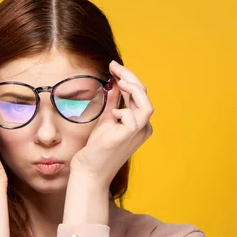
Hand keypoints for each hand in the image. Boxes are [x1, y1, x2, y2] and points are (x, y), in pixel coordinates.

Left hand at [71, 61, 153, 187]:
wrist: (89, 170)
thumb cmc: (97, 148)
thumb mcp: (106, 119)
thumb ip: (113, 102)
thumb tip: (114, 82)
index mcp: (139, 123)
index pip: (139, 95)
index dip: (128, 78)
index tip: (113, 67)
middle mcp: (143, 128)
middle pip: (144, 95)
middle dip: (130, 77)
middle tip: (114, 66)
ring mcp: (137, 134)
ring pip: (146, 105)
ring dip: (133, 88)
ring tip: (119, 80)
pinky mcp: (128, 137)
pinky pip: (134, 118)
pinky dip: (124, 110)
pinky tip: (113, 113)